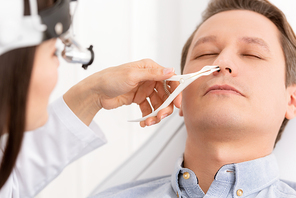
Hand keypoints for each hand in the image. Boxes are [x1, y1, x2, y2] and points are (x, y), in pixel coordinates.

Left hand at [64, 59, 180, 126]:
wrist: (96, 92)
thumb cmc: (111, 79)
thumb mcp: (133, 75)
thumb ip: (153, 74)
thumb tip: (170, 70)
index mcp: (150, 69)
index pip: (169, 79)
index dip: (176, 91)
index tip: (177, 103)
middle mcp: (149, 78)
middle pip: (165, 94)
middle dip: (165, 107)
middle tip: (161, 116)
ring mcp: (144, 89)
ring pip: (157, 104)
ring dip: (156, 114)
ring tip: (149, 122)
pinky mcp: (138, 99)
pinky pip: (148, 109)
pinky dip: (148, 116)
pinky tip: (143, 122)